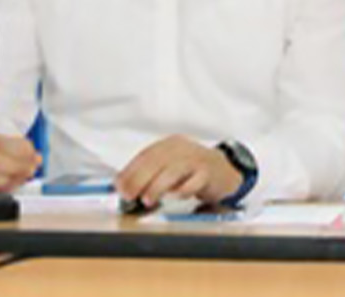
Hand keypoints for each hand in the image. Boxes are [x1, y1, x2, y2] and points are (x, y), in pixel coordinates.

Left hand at [115, 136, 241, 208]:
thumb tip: (123, 186)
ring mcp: (197, 159)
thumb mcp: (169, 166)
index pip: (146, 156)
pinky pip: (195, 180)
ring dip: (157, 186)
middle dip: (139, 179)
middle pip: (157, 161)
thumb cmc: (192, 171)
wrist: (225, 171)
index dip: (130, 172)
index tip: (119, 187)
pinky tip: (175, 196)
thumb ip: (149, 173)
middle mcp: (183, 148)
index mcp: (170, 145)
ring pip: (174, 170)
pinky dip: (183, 189)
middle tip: (129, 195)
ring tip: (148, 200)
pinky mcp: (210, 172)